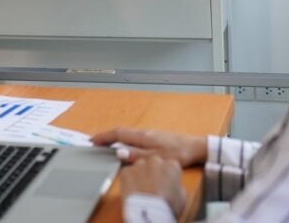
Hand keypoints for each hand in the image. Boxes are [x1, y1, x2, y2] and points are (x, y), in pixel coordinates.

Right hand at [90, 127, 206, 167]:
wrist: (196, 147)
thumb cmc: (177, 153)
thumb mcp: (156, 157)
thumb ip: (137, 155)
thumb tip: (118, 152)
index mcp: (142, 136)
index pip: (118, 133)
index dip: (104, 136)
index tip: (92, 141)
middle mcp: (144, 132)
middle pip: (121, 131)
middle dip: (107, 136)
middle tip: (95, 143)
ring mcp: (150, 133)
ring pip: (128, 133)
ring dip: (115, 137)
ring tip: (106, 145)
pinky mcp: (155, 136)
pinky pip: (134, 136)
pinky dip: (124, 139)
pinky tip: (125, 146)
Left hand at [120, 155, 185, 217]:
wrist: (148, 213)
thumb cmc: (166, 207)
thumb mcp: (181, 197)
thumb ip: (177, 185)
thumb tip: (173, 185)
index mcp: (172, 165)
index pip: (169, 165)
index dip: (166, 176)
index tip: (164, 184)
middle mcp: (155, 161)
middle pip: (153, 163)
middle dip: (152, 172)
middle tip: (152, 187)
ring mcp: (139, 165)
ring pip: (139, 167)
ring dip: (140, 175)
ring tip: (141, 190)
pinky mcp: (126, 171)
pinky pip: (127, 173)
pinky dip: (128, 181)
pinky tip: (133, 192)